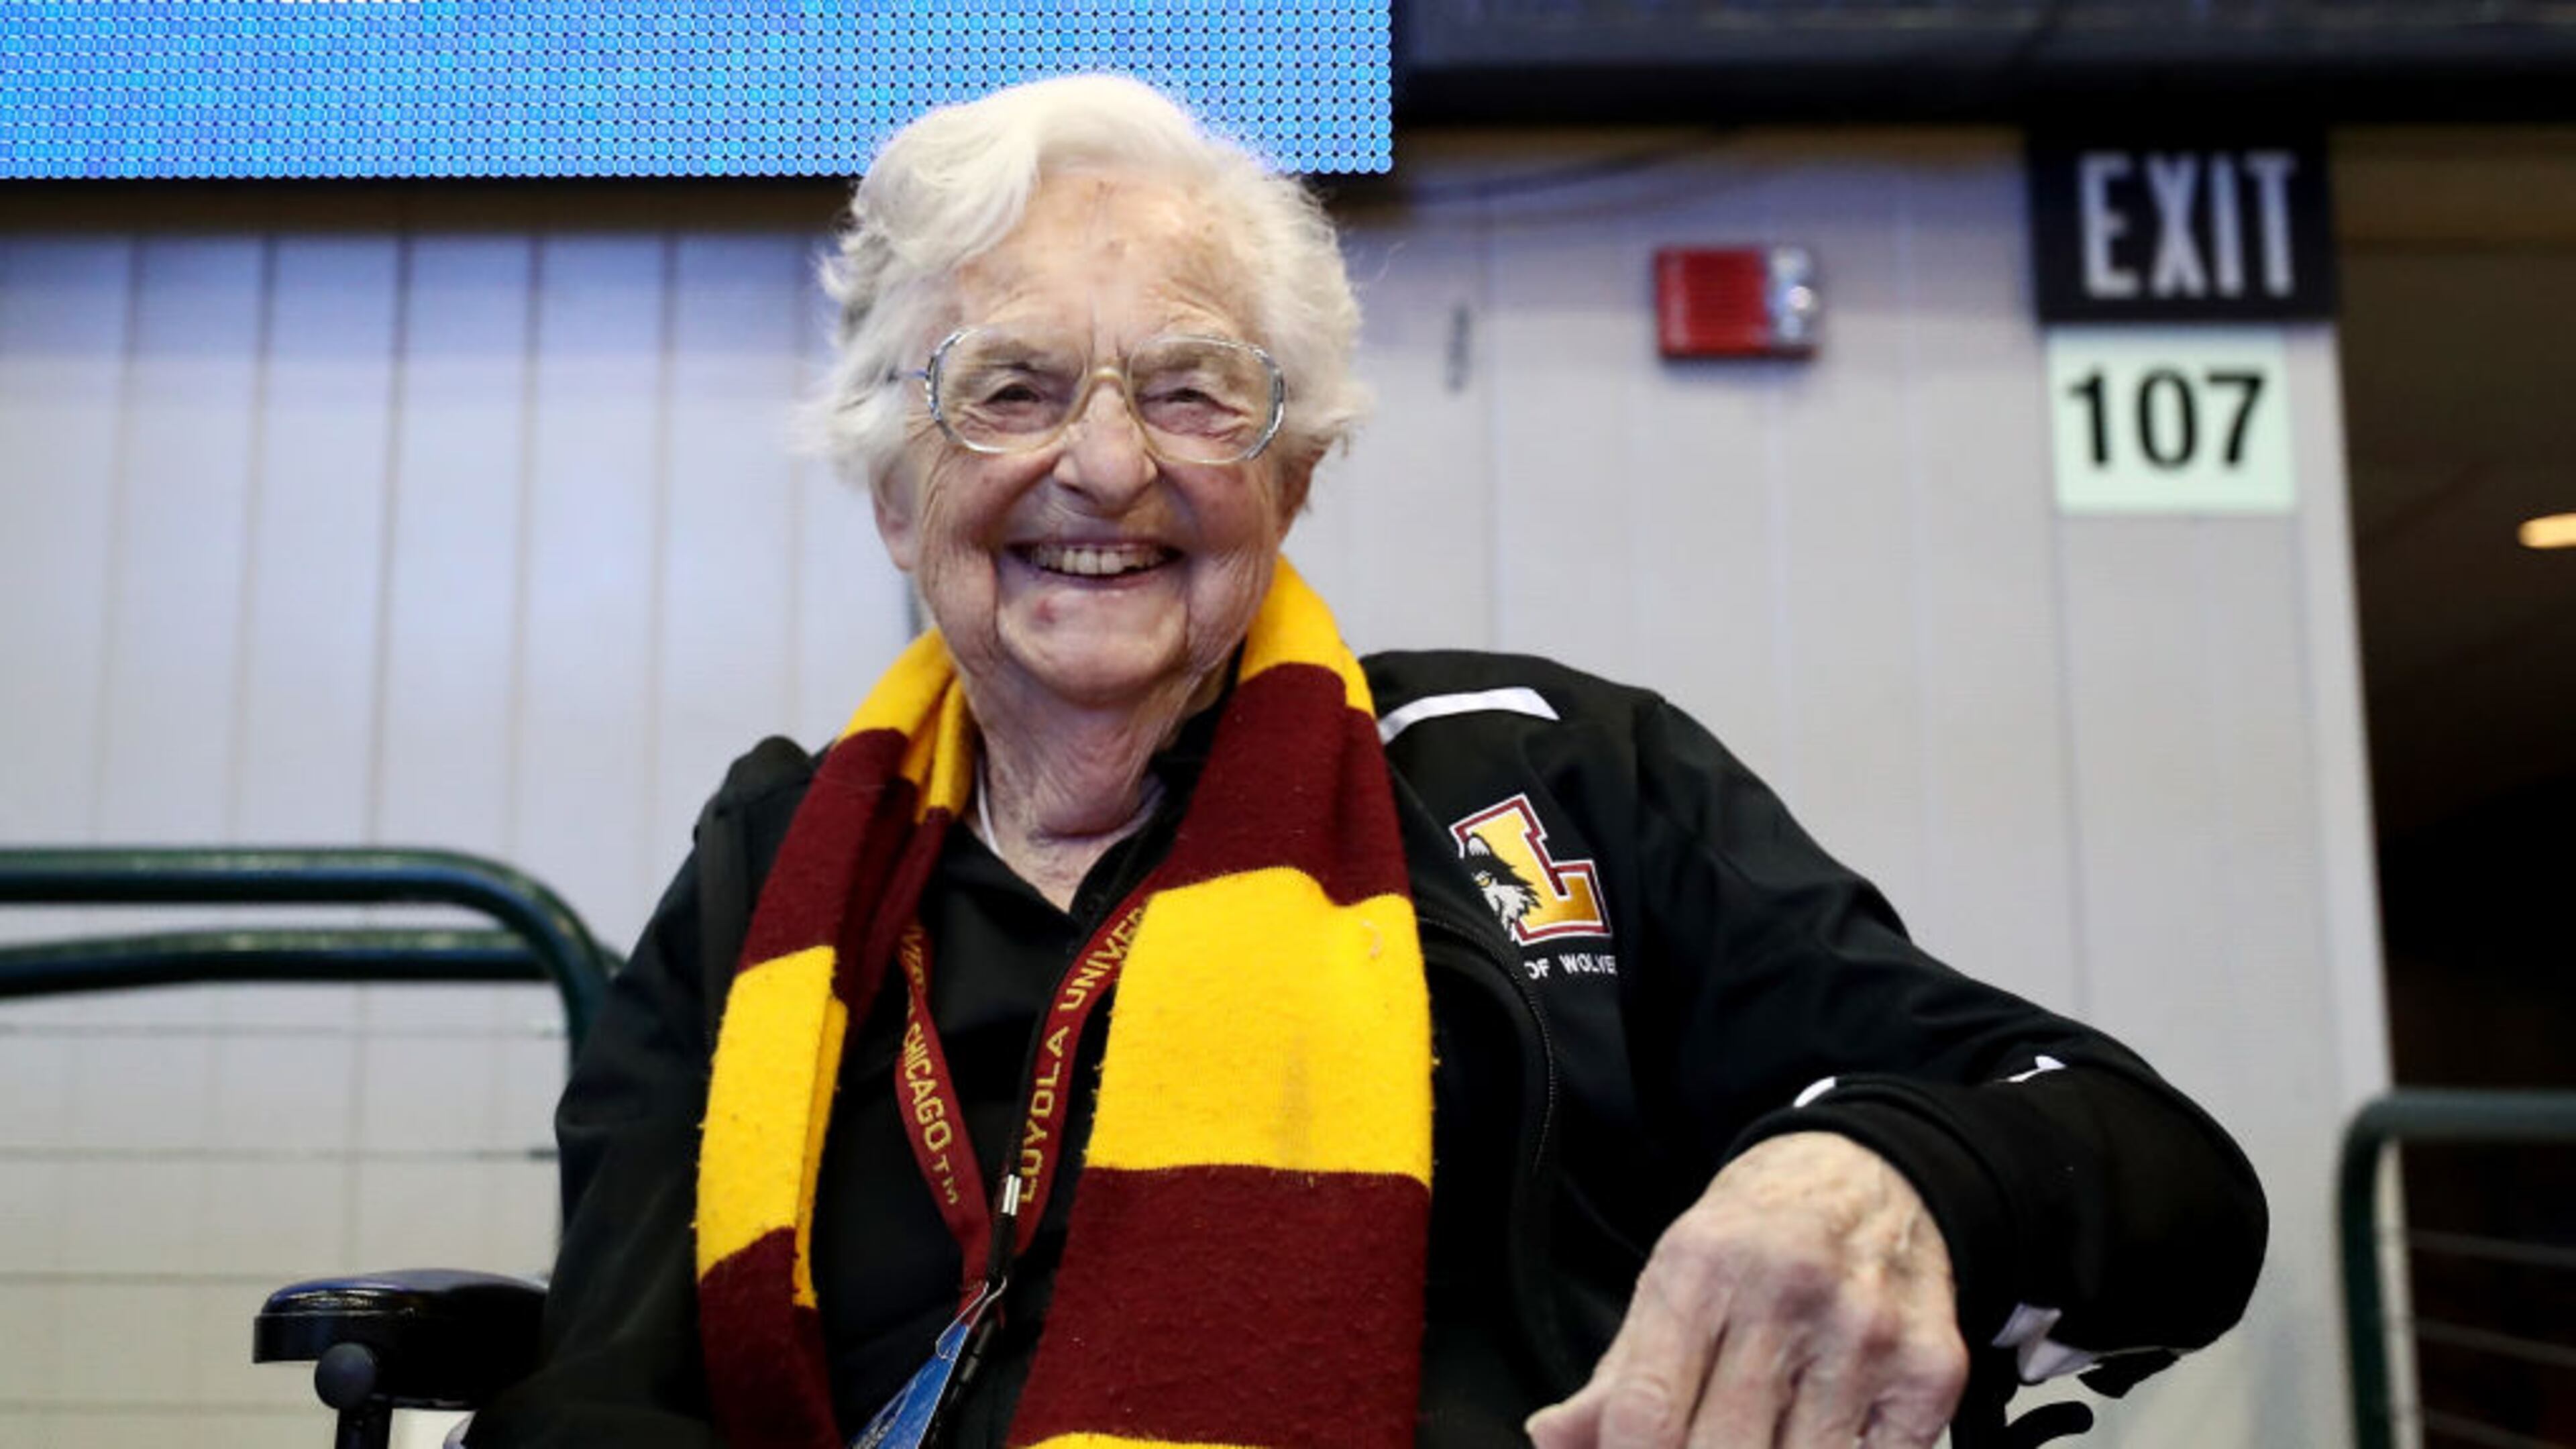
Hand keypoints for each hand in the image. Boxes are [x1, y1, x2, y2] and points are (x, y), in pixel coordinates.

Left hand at [1525, 1132, 1967, 1448]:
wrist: (1870, 1176)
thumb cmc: (1757, 1237)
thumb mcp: (1672, 1277)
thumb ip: (1616, 1375)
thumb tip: (1553, 1439)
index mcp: (1701, 1266)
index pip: (1645, 1412)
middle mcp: (1785, 1294)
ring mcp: (1865, 1335)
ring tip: (1757, 1437)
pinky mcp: (1931, 1370)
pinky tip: (1821, 1436)